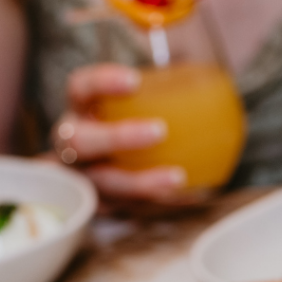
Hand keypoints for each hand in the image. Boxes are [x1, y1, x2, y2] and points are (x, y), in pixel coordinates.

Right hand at [51, 64, 186, 202]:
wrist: (96, 175)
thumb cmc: (121, 129)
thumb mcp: (131, 107)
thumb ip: (160, 90)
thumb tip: (208, 73)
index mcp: (80, 112)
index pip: (80, 88)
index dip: (102, 82)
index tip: (134, 80)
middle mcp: (74, 146)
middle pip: (81, 141)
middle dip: (119, 136)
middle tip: (159, 130)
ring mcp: (87, 178)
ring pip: (106, 183)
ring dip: (142, 181)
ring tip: (177, 176)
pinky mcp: (105, 206)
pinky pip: (129, 208)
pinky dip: (160, 204)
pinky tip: (189, 197)